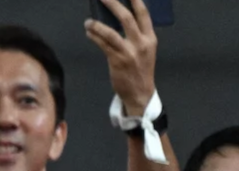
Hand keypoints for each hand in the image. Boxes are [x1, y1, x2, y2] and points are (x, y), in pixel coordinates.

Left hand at [85, 0, 157, 114]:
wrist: (140, 93)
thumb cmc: (140, 70)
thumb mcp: (145, 50)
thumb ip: (137, 36)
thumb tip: (119, 20)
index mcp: (150, 38)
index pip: (144, 14)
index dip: (136, 1)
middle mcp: (141, 43)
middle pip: (126, 18)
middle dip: (113, 4)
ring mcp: (128, 52)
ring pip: (110, 32)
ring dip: (97, 25)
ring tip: (88, 21)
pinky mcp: (117, 61)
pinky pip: (103, 45)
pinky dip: (94, 36)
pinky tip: (89, 32)